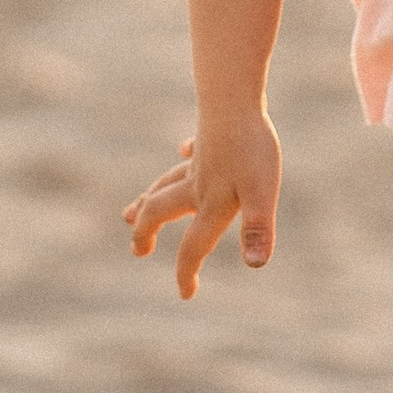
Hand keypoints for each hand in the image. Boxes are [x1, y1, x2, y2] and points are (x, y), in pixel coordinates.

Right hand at [123, 117, 281, 299]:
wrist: (235, 97)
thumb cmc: (251, 148)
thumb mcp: (262, 193)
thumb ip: (257, 228)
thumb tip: (256, 265)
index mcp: (210, 204)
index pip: (193, 247)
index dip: (187, 273)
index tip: (185, 295)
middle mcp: (197, 185)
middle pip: (161, 211)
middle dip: (146, 232)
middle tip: (137, 250)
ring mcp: (199, 160)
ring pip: (165, 184)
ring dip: (149, 201)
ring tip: (130, 213)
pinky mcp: (207, 138)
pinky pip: (190, 153)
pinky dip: (184, 158)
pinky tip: (185, 152)